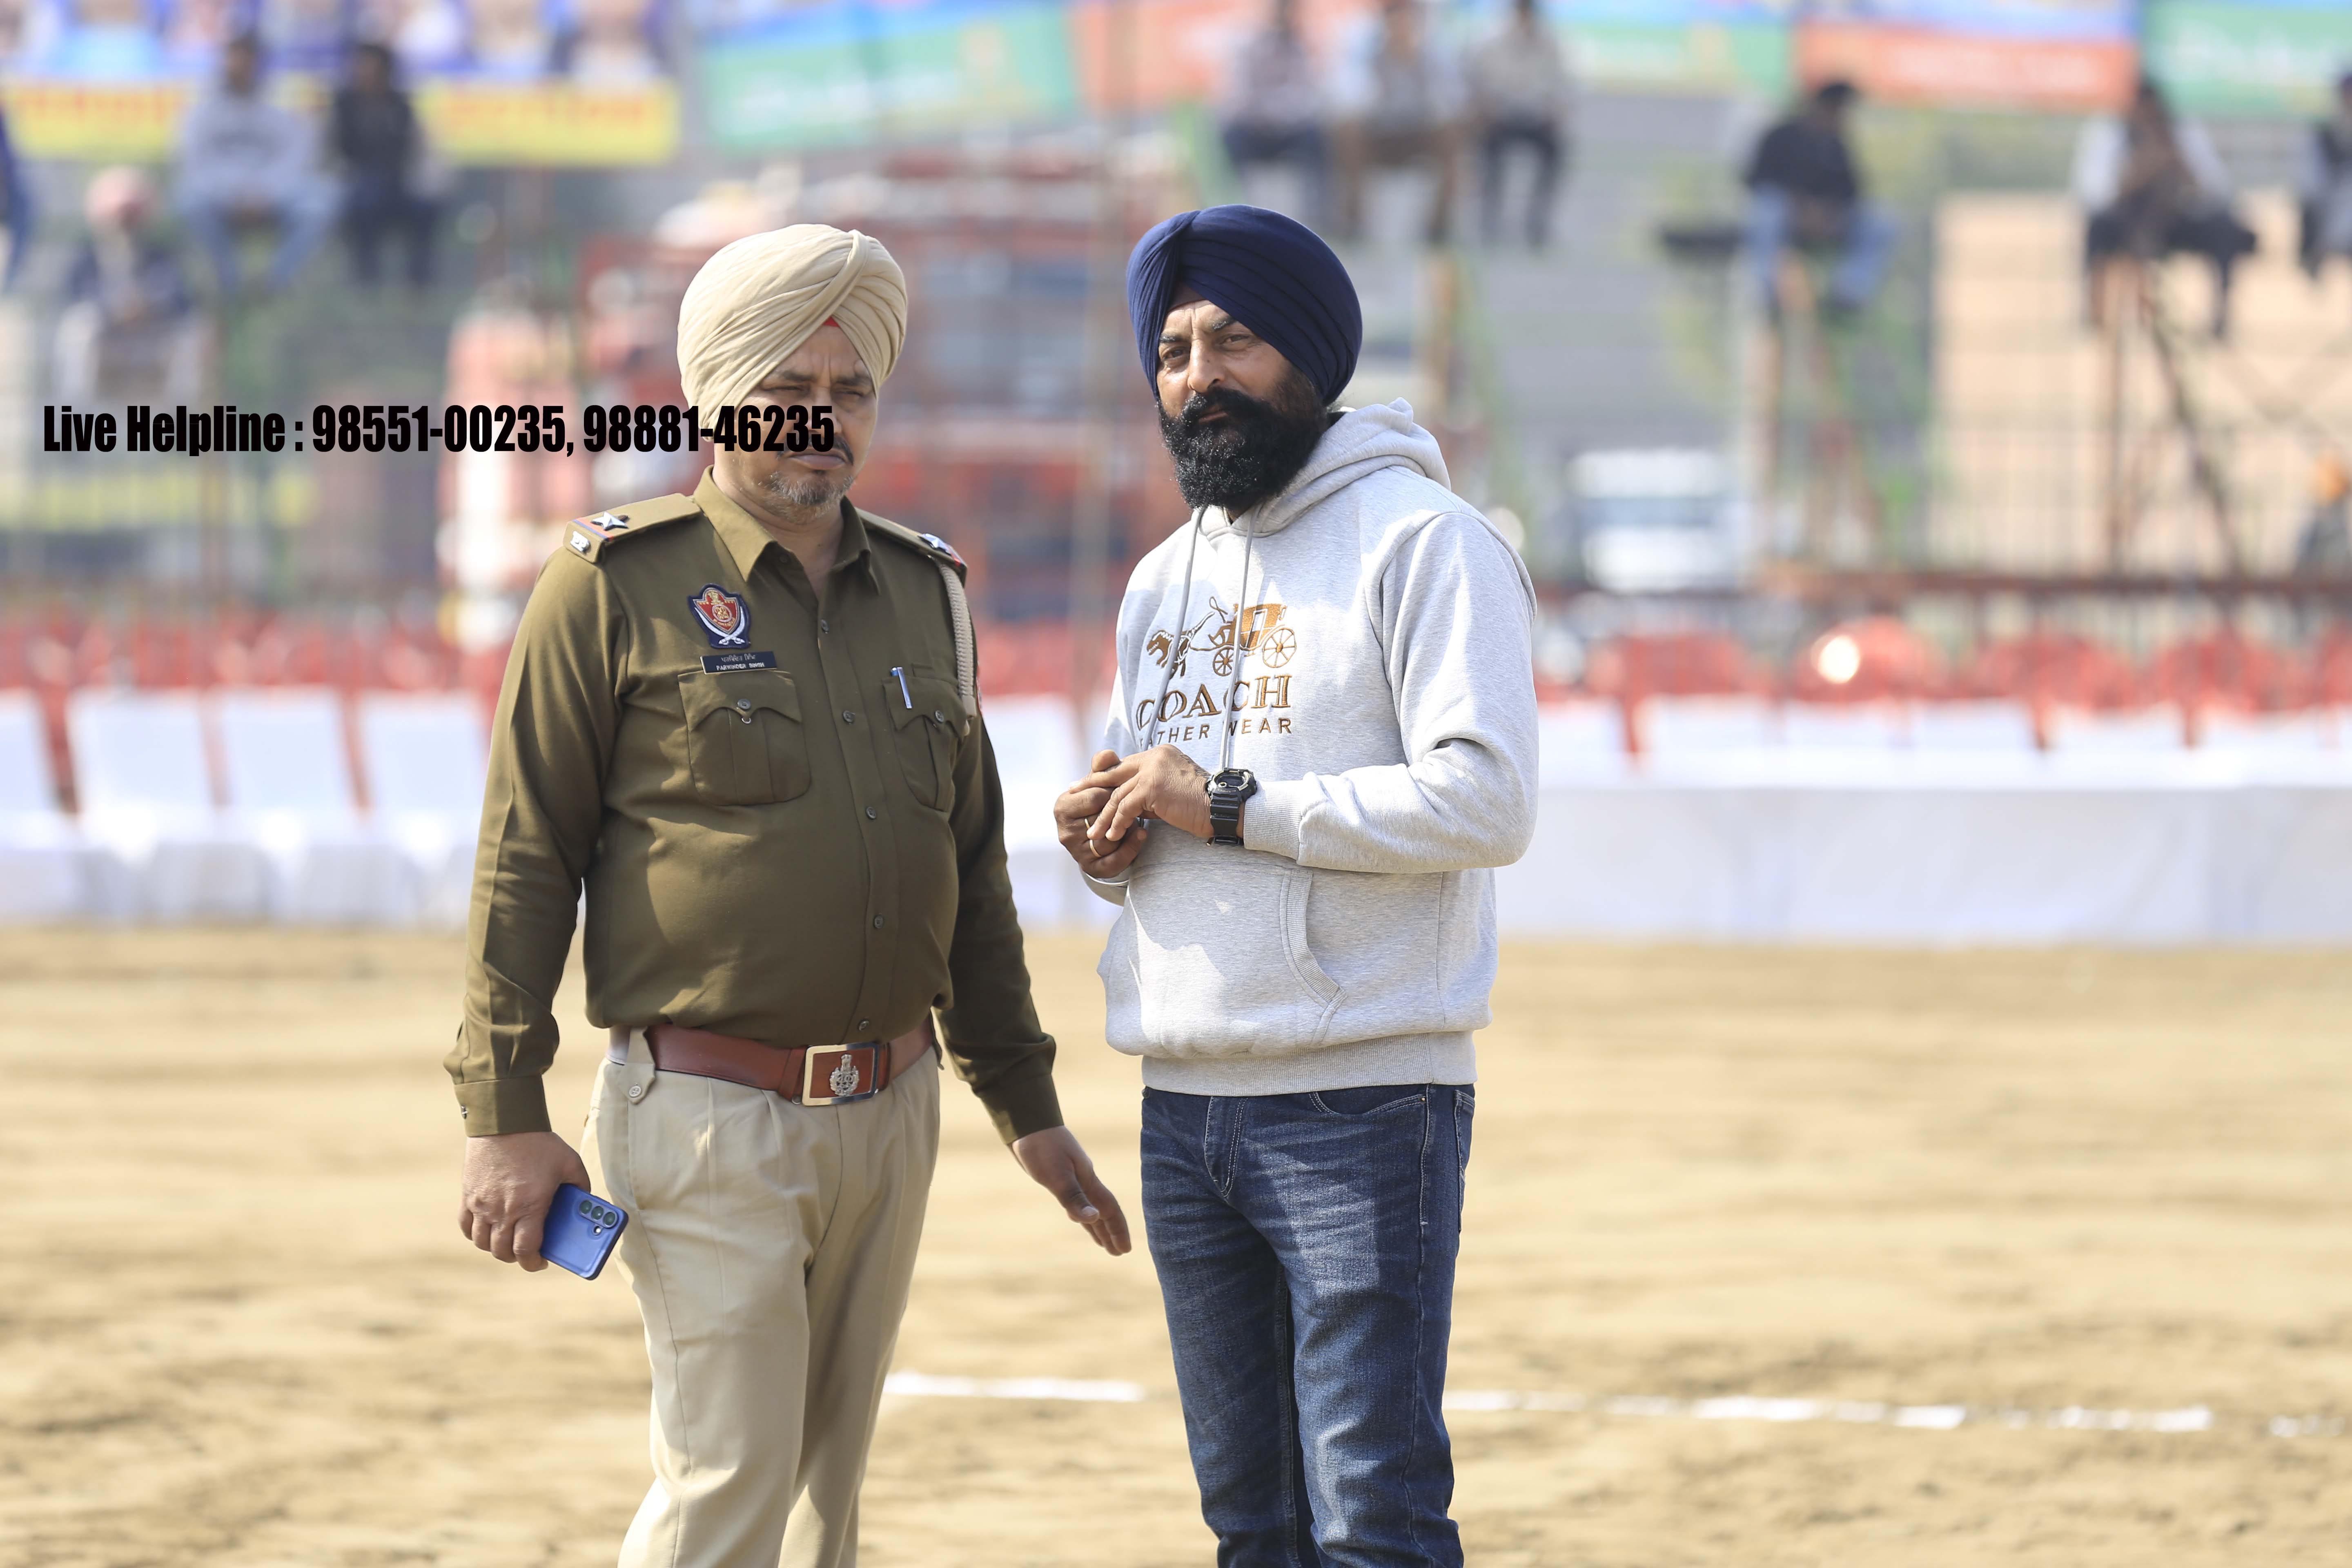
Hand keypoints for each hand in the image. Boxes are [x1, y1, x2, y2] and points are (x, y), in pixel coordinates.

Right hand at [459, 1129, 591, 1271]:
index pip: (525, 1250)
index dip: (533, 1263)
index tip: (541, 1262)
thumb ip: (581, 1186)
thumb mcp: (570, 1163)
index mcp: (529, 1206)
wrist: (505, 1122)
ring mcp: (481, 1204)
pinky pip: (465, 1226)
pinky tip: (487, 1231)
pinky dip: (475, 1234)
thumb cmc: (539, 1143)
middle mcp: (502, 1211)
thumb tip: (586, 1203)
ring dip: (496, 1248)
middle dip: (516, 1258)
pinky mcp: (467, 1195)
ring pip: (482, 1243)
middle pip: (502, 1251)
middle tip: (526, 1252)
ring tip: (508, 1242)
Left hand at [1009, 1126, 1131, 1254]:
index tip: (1125, 1250)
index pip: (1109, 1210)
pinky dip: (1081, 1213)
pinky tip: (1079, 1217)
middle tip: (1118, 1253)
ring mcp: (1073, 1178)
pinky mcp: (1059, 1176)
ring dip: (1097, 1225)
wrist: (1027, 1124)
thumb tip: (1093, 1218)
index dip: (1118, 1230)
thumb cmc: (1041, 1148)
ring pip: (1090, 1207)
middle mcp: (1084, 1180)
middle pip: (1103, 1211)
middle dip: (1111, 1232)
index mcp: (1088, 1180)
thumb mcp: (1056, 1175)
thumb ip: (1074, 1197)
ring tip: (1103, 1243)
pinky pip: (1077, 1201)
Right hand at [1055, 749, 1147, 878]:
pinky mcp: (1091, 868)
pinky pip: (1114, 861)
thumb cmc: (1100, 800)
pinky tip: (1142, 834)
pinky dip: (1131, 848)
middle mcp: (1064, 832)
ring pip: (1108, 841)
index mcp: (1062, 806)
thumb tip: (1108, 755)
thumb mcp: (1101, 781)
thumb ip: (1104, 766)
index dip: (1115, 792)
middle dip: (1120, 811)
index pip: (1096, 796)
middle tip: (1137, 803)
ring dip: (1126, 830)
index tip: (1125, 788)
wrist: (1100, 829)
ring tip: (1138, 818)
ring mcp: (1076, 852)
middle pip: (1102, 819)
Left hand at [1086, 744, 1213, 849]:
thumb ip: (1149, 790)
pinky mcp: (1153, 786)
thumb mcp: (1170, 791)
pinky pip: (1126, 807)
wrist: (1221, 808)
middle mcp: (1154, 757)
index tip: (1088, 784)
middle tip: (1072, 793)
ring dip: (1104, 817)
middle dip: (1091, 786)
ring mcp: (1153, 769)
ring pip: (1118, 794)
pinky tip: (1112, 836)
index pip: (1125, 765)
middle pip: (1115, 774)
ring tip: (1093, 834)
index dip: (1106, 776)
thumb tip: (1128, 803)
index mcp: (1159, 754)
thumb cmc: (1200, 804)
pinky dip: (1117, 823)